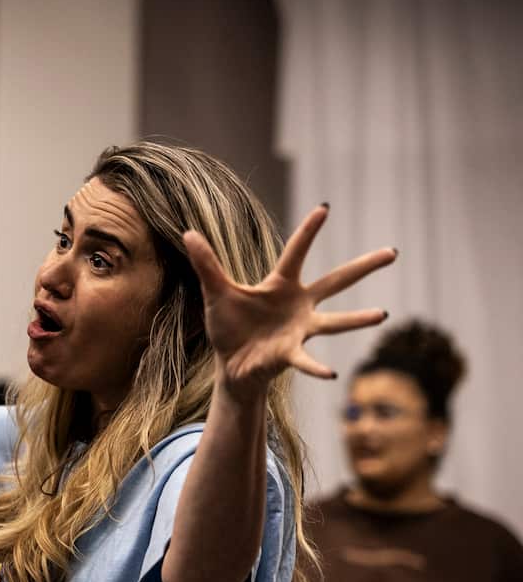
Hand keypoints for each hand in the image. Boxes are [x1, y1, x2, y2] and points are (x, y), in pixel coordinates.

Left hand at [183, 204, 396, 398]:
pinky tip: (331, 373)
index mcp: (280, 286)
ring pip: (335, 322)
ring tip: (382, 315)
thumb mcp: (215, 293)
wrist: (231, 365)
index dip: (309, 231)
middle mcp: (298, 305)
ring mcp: (299, 330)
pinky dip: (317, 367)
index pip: (296, 252)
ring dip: (357, 319)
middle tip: (392, 252)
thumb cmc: (229, 327)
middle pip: (336, 281)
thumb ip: (206, 264)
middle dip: (363, 267)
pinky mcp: (290, 354)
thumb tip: (188, 232)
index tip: (325, 208)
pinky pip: (307, 360)